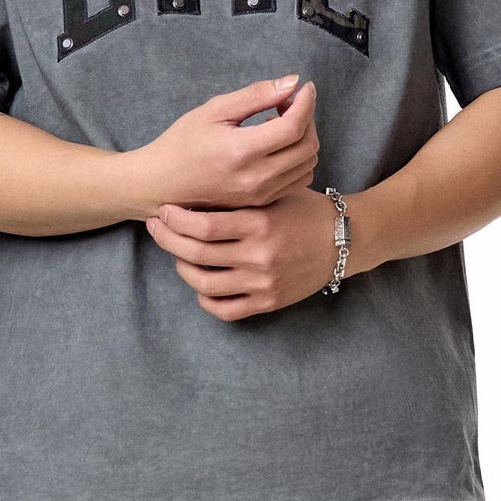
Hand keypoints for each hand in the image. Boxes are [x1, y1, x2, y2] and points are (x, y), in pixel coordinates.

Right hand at [123, 74, 317, 215]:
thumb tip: (291, 83)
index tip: (305, 88)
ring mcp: (261, 194)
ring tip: (279, 124)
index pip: (294, 126)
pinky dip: (298, 158)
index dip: (306, 102)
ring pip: (308, 163)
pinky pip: (298, 179)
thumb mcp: (214, 110)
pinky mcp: (262, 202)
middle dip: (307, 118)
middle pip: (308, 146)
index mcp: (242, 151)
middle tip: (287, 103)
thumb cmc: (183, 143)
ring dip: (304, 138)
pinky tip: (277, 147)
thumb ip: (256, 95)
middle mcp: (256, 177)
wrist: (162, 184)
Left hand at [144, 186, 343, 321]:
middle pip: (196, 254)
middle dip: (168, 239)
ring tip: (177, 254)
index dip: (175, 219)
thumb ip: (240, 195)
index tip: (163, 210)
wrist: (344, 241)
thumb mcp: (276, 193)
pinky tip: (201, 282)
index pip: (203, 225)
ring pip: (204, 284)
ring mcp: (263, 283)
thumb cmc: (305, 210)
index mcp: (259, 224)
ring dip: (182, 268)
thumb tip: (194, 191)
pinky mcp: (268, 302)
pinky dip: (205, 298)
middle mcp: (259, 256)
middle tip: (157, 227)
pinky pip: (225, 309)